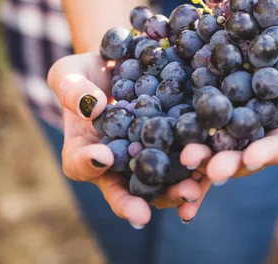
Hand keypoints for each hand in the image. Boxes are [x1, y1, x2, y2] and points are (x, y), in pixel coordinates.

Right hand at [47, 53, 209, 227]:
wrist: (118, 65)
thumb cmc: (83, 75)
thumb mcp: (68, 74)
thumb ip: (72, 90)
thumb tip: (93, 106)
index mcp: (83, 152)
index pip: (81, 164)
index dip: (90, 163)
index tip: (102, 156)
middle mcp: (115, 164)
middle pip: (122, 189)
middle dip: (134, 201)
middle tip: (143, 213)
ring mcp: (144, 157)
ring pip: (158, 182)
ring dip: (172, 191)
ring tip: (189, 192)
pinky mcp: (172, 145)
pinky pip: (184, 158)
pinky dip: (196, 166)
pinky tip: (210, 165)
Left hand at [180, 36, 277, 183]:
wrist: (260, 39)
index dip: (268, 153)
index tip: (254, 158)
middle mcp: (256, 136)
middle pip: (243, 157)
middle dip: (229, 165)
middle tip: (214, 170)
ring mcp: (228, 130)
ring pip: (215, 151)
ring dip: (202, 160)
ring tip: (187, 159)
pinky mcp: (205, 118)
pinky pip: (193, 133)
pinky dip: (180, 145)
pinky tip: (166, 151)